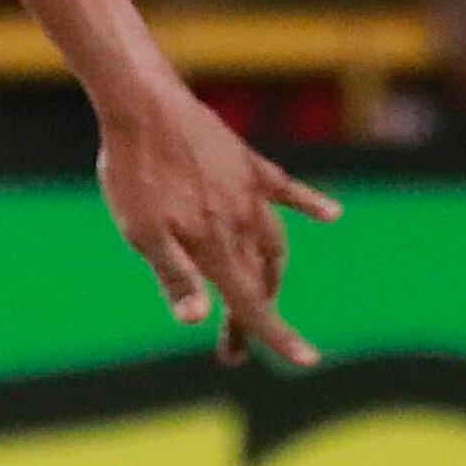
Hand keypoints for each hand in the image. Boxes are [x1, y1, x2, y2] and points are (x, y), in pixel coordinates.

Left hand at [101, 87, 339, 366]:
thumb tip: (197, 321)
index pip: (251, 302)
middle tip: (234, 350)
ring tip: (264, 297)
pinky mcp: (248, 164)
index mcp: (214, 245)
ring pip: (274, 244)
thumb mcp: (141, 233)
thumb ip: (173, 276)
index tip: (306, 361)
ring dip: (272, 276)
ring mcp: (249, 191)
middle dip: (255, 318)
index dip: (277, 335)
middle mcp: (241, 222)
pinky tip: (332, 215)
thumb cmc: (134, 172)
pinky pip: (287, 191)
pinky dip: (310, 206)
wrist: (142, 105)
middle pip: (259, 281)